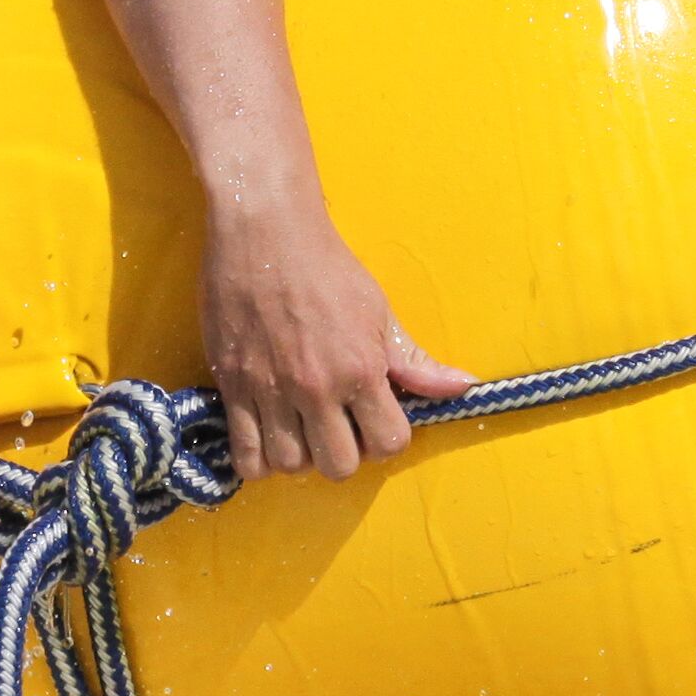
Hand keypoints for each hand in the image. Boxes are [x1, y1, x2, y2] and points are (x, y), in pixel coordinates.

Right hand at [200, 206, 472, 484]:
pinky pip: (245, 453)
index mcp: (361, 369)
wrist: (264, 230)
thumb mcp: (379, 311)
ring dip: (300, 456)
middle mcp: (316, 387)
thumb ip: (416, 361)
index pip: (389, 444)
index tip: (373, 420)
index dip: (386, 438)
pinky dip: (258, 459)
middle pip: (339, 466)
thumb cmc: (327, 266)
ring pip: (290, 465)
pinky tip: (267, 436)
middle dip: (344, 453)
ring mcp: (270, 389)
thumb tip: (463, 386)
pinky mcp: (231, 385)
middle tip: (336, 427)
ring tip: (300, 431)